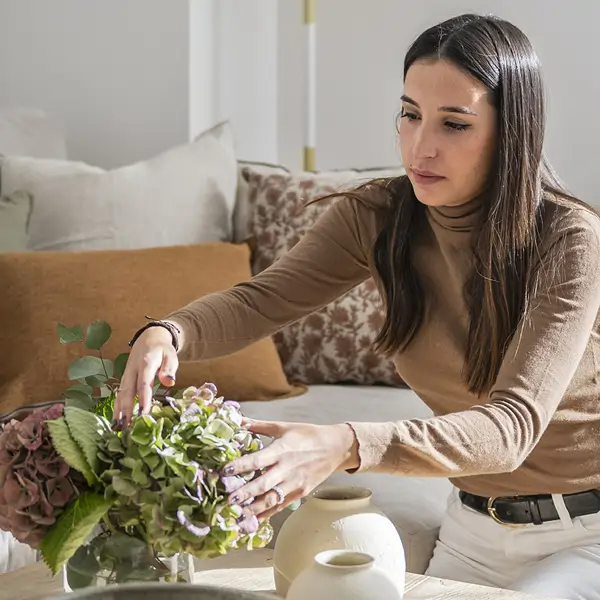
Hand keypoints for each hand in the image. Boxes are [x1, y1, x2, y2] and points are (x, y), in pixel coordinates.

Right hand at [113, 326, 178, 427]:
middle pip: (128, 391)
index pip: (144, 383)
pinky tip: (116, 421)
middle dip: (127, 409)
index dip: (143, 398)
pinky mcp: (124, 380)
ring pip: (120, 394)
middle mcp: (132, 370)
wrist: (148, 338)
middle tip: (128, 426)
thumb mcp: (170, 354)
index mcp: (145, 363)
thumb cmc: (162, 349)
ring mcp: (126, 375)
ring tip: (119, 428)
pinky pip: (119, 394)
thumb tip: (169, 382)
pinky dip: (117, 408)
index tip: (142, 413)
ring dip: (119, 411)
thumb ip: (169, 368)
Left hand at [221, 420, 359, 522]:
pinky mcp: (300, 493)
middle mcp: (287, 468)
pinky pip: (281, 505)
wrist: (336, 447)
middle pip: (263, 484)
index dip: (241, 466)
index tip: (225, 471)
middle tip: (228, 500)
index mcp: (282, 449)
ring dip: (253, 508)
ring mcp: (294, 483)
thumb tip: (238, 421)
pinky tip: (252, 520)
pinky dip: (266, 514)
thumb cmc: (308, 434)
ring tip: (237, 515)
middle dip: (245, 493)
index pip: (258, 460)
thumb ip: (260, 426)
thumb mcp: (284, 427)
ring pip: (271, 499)